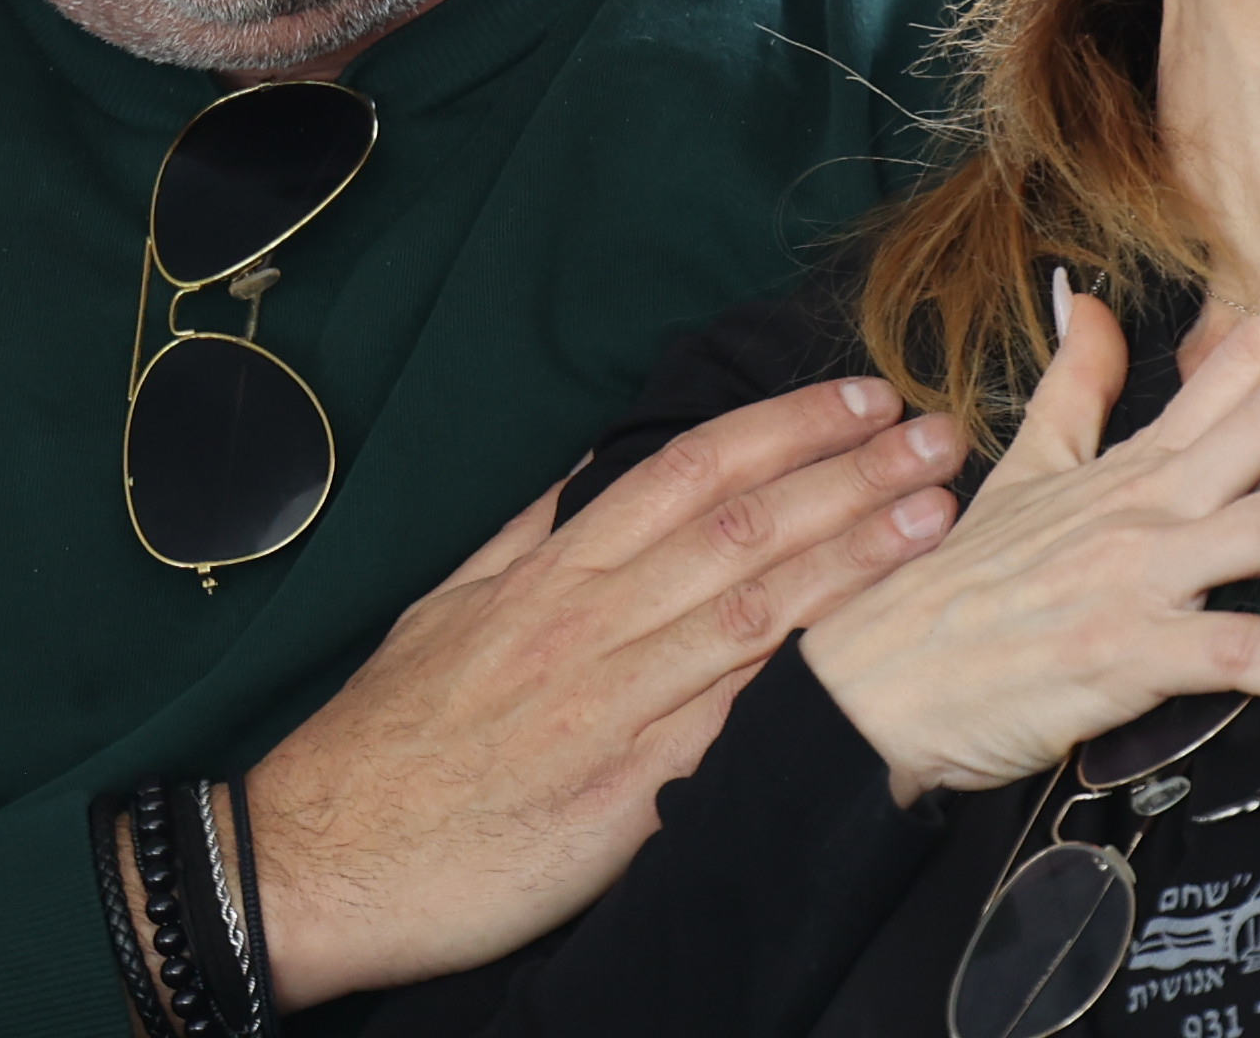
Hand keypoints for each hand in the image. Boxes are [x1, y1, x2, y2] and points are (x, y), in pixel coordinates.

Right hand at [246, 377, 961, 1006]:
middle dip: (851, 476)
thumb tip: (591, 470)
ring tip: (937, 516)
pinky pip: (732, 724)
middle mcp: (590, 625)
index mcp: (553, 575)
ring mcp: (613, 707)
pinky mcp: (628, 795)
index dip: (785, 427)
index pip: (690, 472)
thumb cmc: (385, 738)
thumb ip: (529, 534)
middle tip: (940, 437)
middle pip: (743, 527)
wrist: (319, 861)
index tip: (862, 398)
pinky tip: (873, 654)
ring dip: (856, 559)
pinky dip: (803, 683)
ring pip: (756, 612)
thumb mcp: (447, 606)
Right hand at [801, 287, 1259, 801]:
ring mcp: (1138, 574)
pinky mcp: (1125, 656)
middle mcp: (1148, 499)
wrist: (870, 689)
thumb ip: (1071, 386)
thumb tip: (1083, 299)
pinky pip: (1244, 652)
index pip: (1257, 350)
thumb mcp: (1018, 471)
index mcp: (1138, 454)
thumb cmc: (955, 590)